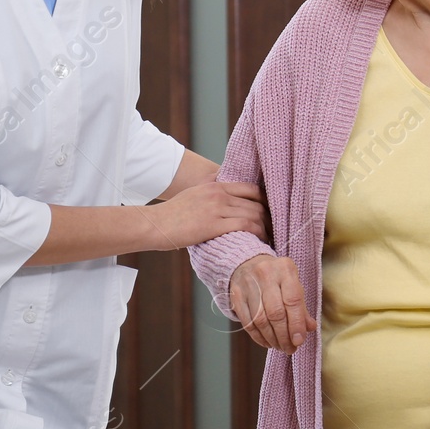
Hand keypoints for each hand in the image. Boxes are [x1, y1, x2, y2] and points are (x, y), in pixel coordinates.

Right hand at [149, 181, 264, 248]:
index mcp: (215, 186)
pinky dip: (257, 234)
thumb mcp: (194, 197)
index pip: (250, 188)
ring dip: (266, 228)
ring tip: (269, 239)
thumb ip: (211, 198)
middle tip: (274, 229)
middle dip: (269, 217)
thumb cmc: (172, 216)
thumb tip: (224, 210)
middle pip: (256, 202)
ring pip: (253, 214)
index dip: (264, 201)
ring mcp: (217, 208)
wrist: (155, 224)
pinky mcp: (214, 224)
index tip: (269, 213)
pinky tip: (260, 242)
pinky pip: (245, 226)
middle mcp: (218, 194)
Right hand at [229, 255, 316, 353]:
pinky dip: (258, 337)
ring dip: (272, 339)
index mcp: (285, 269)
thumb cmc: (276, 277)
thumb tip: (309, 328)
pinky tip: (267, 342)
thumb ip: (301, 306)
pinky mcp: (236, 295)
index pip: (292, 300)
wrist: (248, 262)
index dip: (296, 324)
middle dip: (284, 335)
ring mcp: (248, 284)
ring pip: (260, 320)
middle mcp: (266, 274)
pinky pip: (248, 322)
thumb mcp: (293, 284)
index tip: (299, 341)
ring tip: (280, 347)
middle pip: (275, 312)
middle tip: (290, 348)